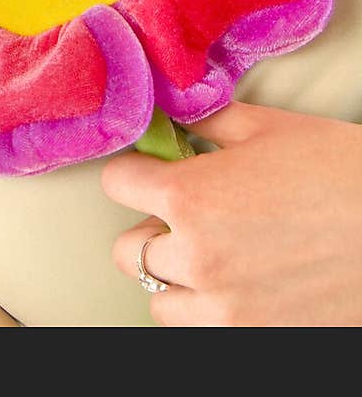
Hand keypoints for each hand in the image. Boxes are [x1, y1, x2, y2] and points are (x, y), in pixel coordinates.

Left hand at [100, 100, 361, 325]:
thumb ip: (207, 122)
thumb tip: (174, 114)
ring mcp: (224, 309)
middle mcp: (195, 258)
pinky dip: (209, 311)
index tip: (152, 171)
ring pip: (161, 301)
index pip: (117, 184)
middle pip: (128, 250)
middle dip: (150, 228)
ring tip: (213, 254)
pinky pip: (202, 331)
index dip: (136, 172)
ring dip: (175, 278)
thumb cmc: (339, 170)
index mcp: (190, 198)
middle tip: (185, 215)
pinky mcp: (253, 341)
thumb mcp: (268, 128)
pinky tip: (240, 284)